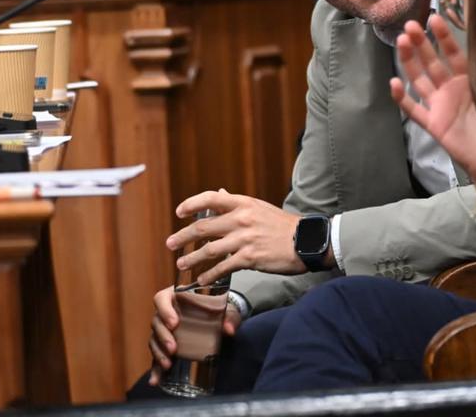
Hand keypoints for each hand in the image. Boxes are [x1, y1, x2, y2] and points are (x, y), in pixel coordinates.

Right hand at [146, 285, 241, 385]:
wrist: (220, 319)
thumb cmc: (219, 309)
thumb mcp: (227, 310)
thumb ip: (230, 317)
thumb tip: (229, 329)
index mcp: (177, 296)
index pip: (162, 298)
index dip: (165, 310)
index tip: (174, 323)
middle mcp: (167, 312)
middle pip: (156, 321)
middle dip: (162, 336)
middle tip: (173, 348)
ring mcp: (164, 330)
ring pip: (154, 339)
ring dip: (159, 352)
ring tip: (168, 364)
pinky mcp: (166, 345)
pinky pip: (157, 356)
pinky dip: (155, 369)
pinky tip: (155, 380)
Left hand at [166, 189, 310, 283]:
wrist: (305, 241)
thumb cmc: (282, 225)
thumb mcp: (259, 208)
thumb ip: (236, 203)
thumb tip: (219, 194)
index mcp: (243, 203)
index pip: (210, 198)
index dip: (191, 204)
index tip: (178, 213)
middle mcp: (241, 219)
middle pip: (203, 227)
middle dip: (182, 237)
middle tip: (170, 244)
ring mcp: (244, 239)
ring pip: (208, 250)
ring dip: (191, 259)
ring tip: (181, 264)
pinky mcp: (249, 258)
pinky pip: (222, 267)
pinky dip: (209, 275)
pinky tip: (202, 280)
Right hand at [389, 15, 475, 183]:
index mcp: (469, 81)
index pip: (454, 53)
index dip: (443, 37)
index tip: (434, 18)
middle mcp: (451, 89)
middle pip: (432, 62)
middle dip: (421, 43)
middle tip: (411, 25)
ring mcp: (439, 106)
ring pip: (419, 79)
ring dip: (409, 61)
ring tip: (401, 42)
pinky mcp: (432, 123)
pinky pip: (413, 109)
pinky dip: (401, 97)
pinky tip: (393, 82)